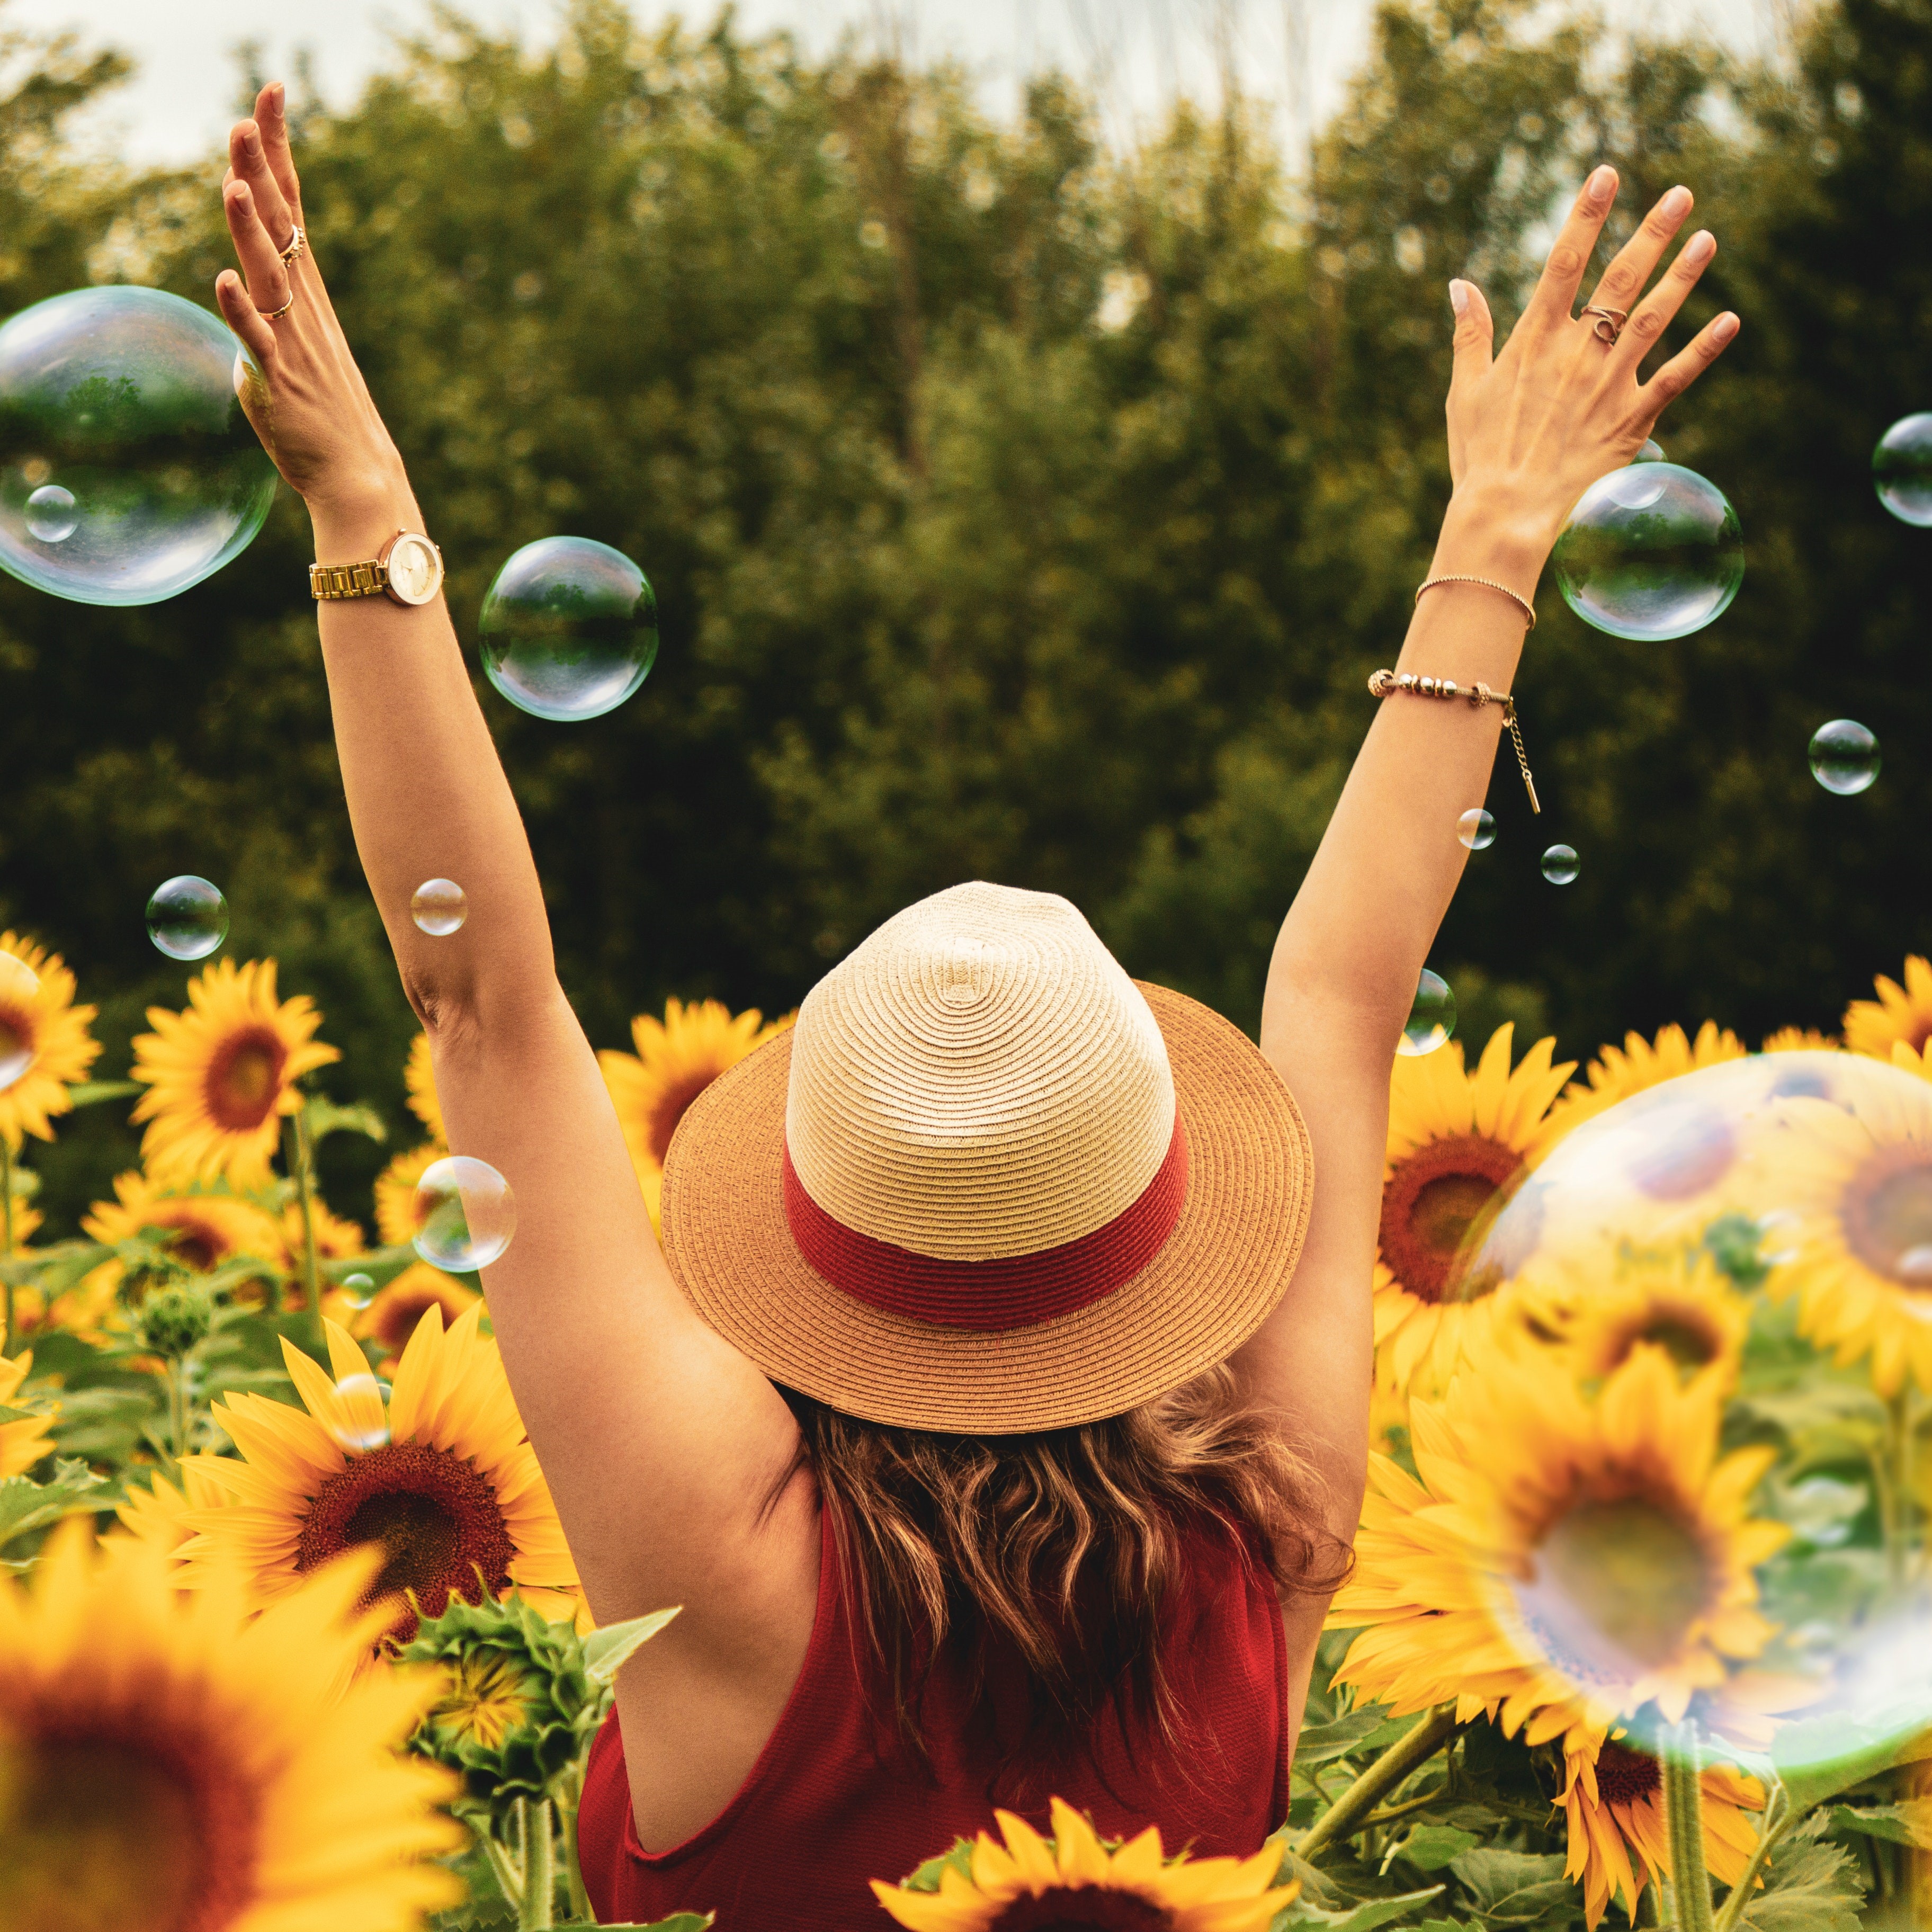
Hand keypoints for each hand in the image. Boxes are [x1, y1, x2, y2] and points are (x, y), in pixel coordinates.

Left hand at [214, 83, 410, 523]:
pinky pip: (258, 341)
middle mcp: (303, 309)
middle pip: (282, 227)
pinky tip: (226, 279)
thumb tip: (243, 321)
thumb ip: (265, 328)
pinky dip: (242, 311)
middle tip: (248, 117)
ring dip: (252, 230)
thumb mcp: (291, 357)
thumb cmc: (326, 420)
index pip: (291, 207)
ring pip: (270, 275)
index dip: (277, 151)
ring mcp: (293, 343)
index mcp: (306, 295)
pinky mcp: (279, 382)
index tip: (269, 96)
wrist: (358, 476)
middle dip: (263, 170)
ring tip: (235, 183)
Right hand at [1437, 165, 1738, 582]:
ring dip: (1683, 276)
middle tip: (1681, 194)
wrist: (1506, 514)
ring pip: (1652, 318)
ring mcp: (1608, 385)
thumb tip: (1460, 285)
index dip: (1587, 214)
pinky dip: (1703, 349)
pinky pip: (1675, 378)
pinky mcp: (1631, 421)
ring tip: (1707, 239)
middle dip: (1652, 232)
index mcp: (1534, 341)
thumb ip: (1470, 334)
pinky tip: (1729, 320)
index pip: (1564, 262)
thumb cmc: (1479, 456)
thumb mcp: (1465, 391)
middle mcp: (1576, 354)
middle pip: (1619, 279)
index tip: (1607, 173)